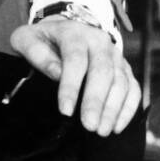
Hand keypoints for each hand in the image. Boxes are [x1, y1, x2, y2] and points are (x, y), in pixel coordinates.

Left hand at [10, 17, 140, 135]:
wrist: (61, 29)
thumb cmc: (40, 40)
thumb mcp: (26, 41)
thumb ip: (38, 55)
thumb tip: (57, 74)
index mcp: (74, 33)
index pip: (75, 60)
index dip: (71, 86)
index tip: (65, 111)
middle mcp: (99, 42)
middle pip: (102, 72)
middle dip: (96, 101)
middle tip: (89, 126)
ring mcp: (115, 55)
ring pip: (121, 82)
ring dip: (113, 109)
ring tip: (101, 131)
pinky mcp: (124, 68)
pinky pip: (133, 88)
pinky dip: (128, 108)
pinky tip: (116, 127)